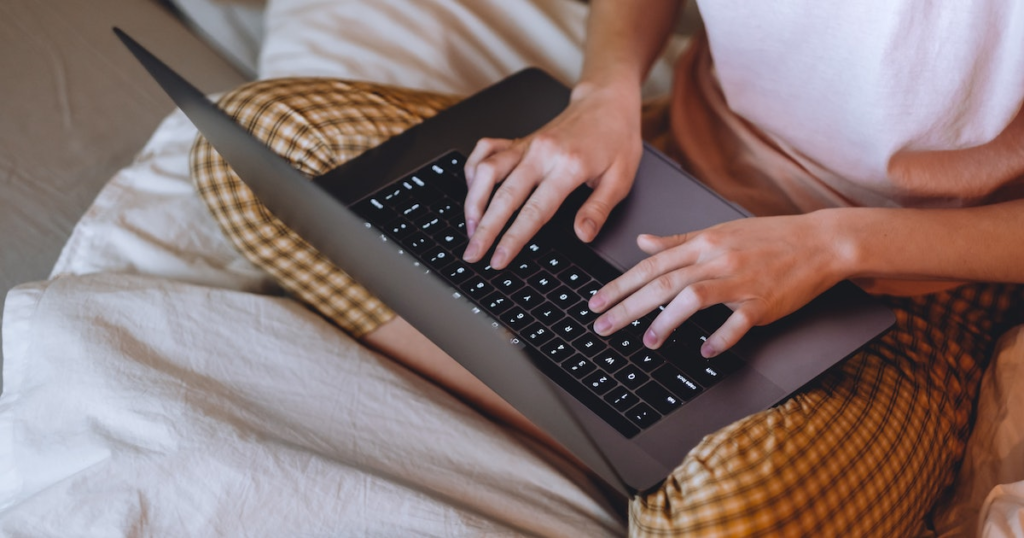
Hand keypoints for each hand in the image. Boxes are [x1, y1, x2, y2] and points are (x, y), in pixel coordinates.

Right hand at [462, 82, 642, 268]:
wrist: (607, 101)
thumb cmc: (616, 138)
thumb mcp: (621, 178)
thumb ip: (599, 209)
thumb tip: (583, 235)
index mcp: (569, 166)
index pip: (534, 211)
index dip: (513, 238)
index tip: (499, 259)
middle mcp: (542, 153)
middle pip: (503, 195)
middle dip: (484, 229)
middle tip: (472, 254)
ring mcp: (526, 144)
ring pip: (485, 171)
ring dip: (473, 202)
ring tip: (470, 228)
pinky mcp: (519, 140)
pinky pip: (485, 151)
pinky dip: (473, 170)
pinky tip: (473, 192)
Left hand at [589, 211, 848, 356]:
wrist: (819, 242)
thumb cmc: (768, 238)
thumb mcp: (719, 232)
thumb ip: (678, 241)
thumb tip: (642, 241)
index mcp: (703, 243)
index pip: (651, 265)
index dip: (620, 284)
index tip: (596, 302)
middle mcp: (717, 259)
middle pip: (663, 283)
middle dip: (628, 306)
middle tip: (602, 326)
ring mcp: (741, 280)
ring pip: (694, 298)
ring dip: (667, 320)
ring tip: (648, 341)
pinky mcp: (764, 302)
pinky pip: (738, 321)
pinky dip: (720, 336)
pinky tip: (704, 350)